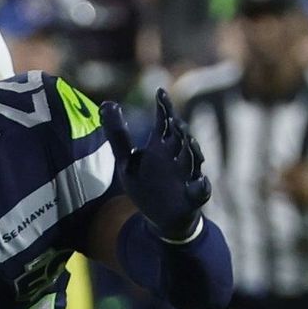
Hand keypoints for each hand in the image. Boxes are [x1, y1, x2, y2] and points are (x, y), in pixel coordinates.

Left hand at [113, 90, 211, 240]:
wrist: (160, 217)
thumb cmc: (146, 185)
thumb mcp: (127, 160)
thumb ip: (117, 133)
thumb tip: (106, 103)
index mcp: (160, 147)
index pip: (164, 122)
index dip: (163, 107)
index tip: (159, 91)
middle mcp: (176, 157)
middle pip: (181, 138)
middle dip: (179, 129)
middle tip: (172, 120)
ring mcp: (187, 176)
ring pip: (193, 160)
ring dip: (191, 150)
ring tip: (187, 140)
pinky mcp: (193, 197)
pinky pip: (201, 191)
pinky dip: (201, 187)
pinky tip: (199, 183)